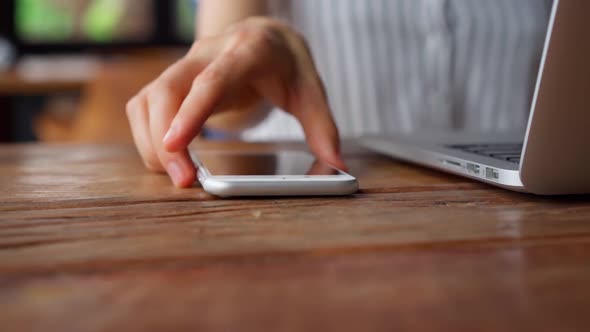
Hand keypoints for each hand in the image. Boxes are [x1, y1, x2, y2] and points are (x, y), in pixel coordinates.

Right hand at [126, 17, 344, 187]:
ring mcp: (186, 66)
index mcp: (246, 52)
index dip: (192, 110)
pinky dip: (147, 135)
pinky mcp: (174, 82)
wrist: (265, 37)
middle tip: (183, 181)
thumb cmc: (286, 64)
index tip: (176, 144)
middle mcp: (208, 55)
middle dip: (164, 138)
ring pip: (148, 100)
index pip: (213, 79)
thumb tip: (337, 167)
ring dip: (151, 141)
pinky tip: (168, 159)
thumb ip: (323, 128)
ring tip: (176, 175)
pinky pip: (144, 106)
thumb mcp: (310, 91)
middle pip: (168, 90)